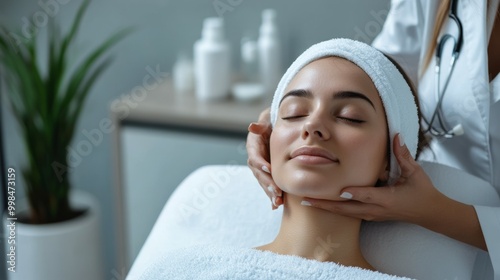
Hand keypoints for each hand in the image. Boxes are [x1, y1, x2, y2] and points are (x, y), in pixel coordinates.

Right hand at [246, 108, 282, 209]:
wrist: (276, 130)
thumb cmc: (273, 123)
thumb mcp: (267, 120)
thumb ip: (261, 125)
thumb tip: (252, 126)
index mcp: (253, 146)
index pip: (255, 156)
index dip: (260, 163)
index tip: (268, 169)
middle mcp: (255, 159)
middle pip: (259, 173)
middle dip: (267, 183)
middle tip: (276, 192)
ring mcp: (261, 169)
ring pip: (263, 182)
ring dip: (269, 193)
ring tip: (277, 202)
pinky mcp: (267, 175)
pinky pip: (268, 186)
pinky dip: (271, 196)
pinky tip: (276, 206)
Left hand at [302, 134, 445, 223]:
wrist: (428, 213)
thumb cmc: (421, 191)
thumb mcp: (415, 172)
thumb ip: (403, 155)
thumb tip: (396, 136)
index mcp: (388, 198)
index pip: (368, 195)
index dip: (355, 193)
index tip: (340, 190)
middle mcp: (377, 209)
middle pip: (348, 209)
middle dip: (327, 204)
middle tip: (307, 199)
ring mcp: (372, 215)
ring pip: (345, 213)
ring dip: (326, 207)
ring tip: (307, 201)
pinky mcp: (370, 216)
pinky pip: (348, 214)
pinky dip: (334, 209)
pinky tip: (321, 204)